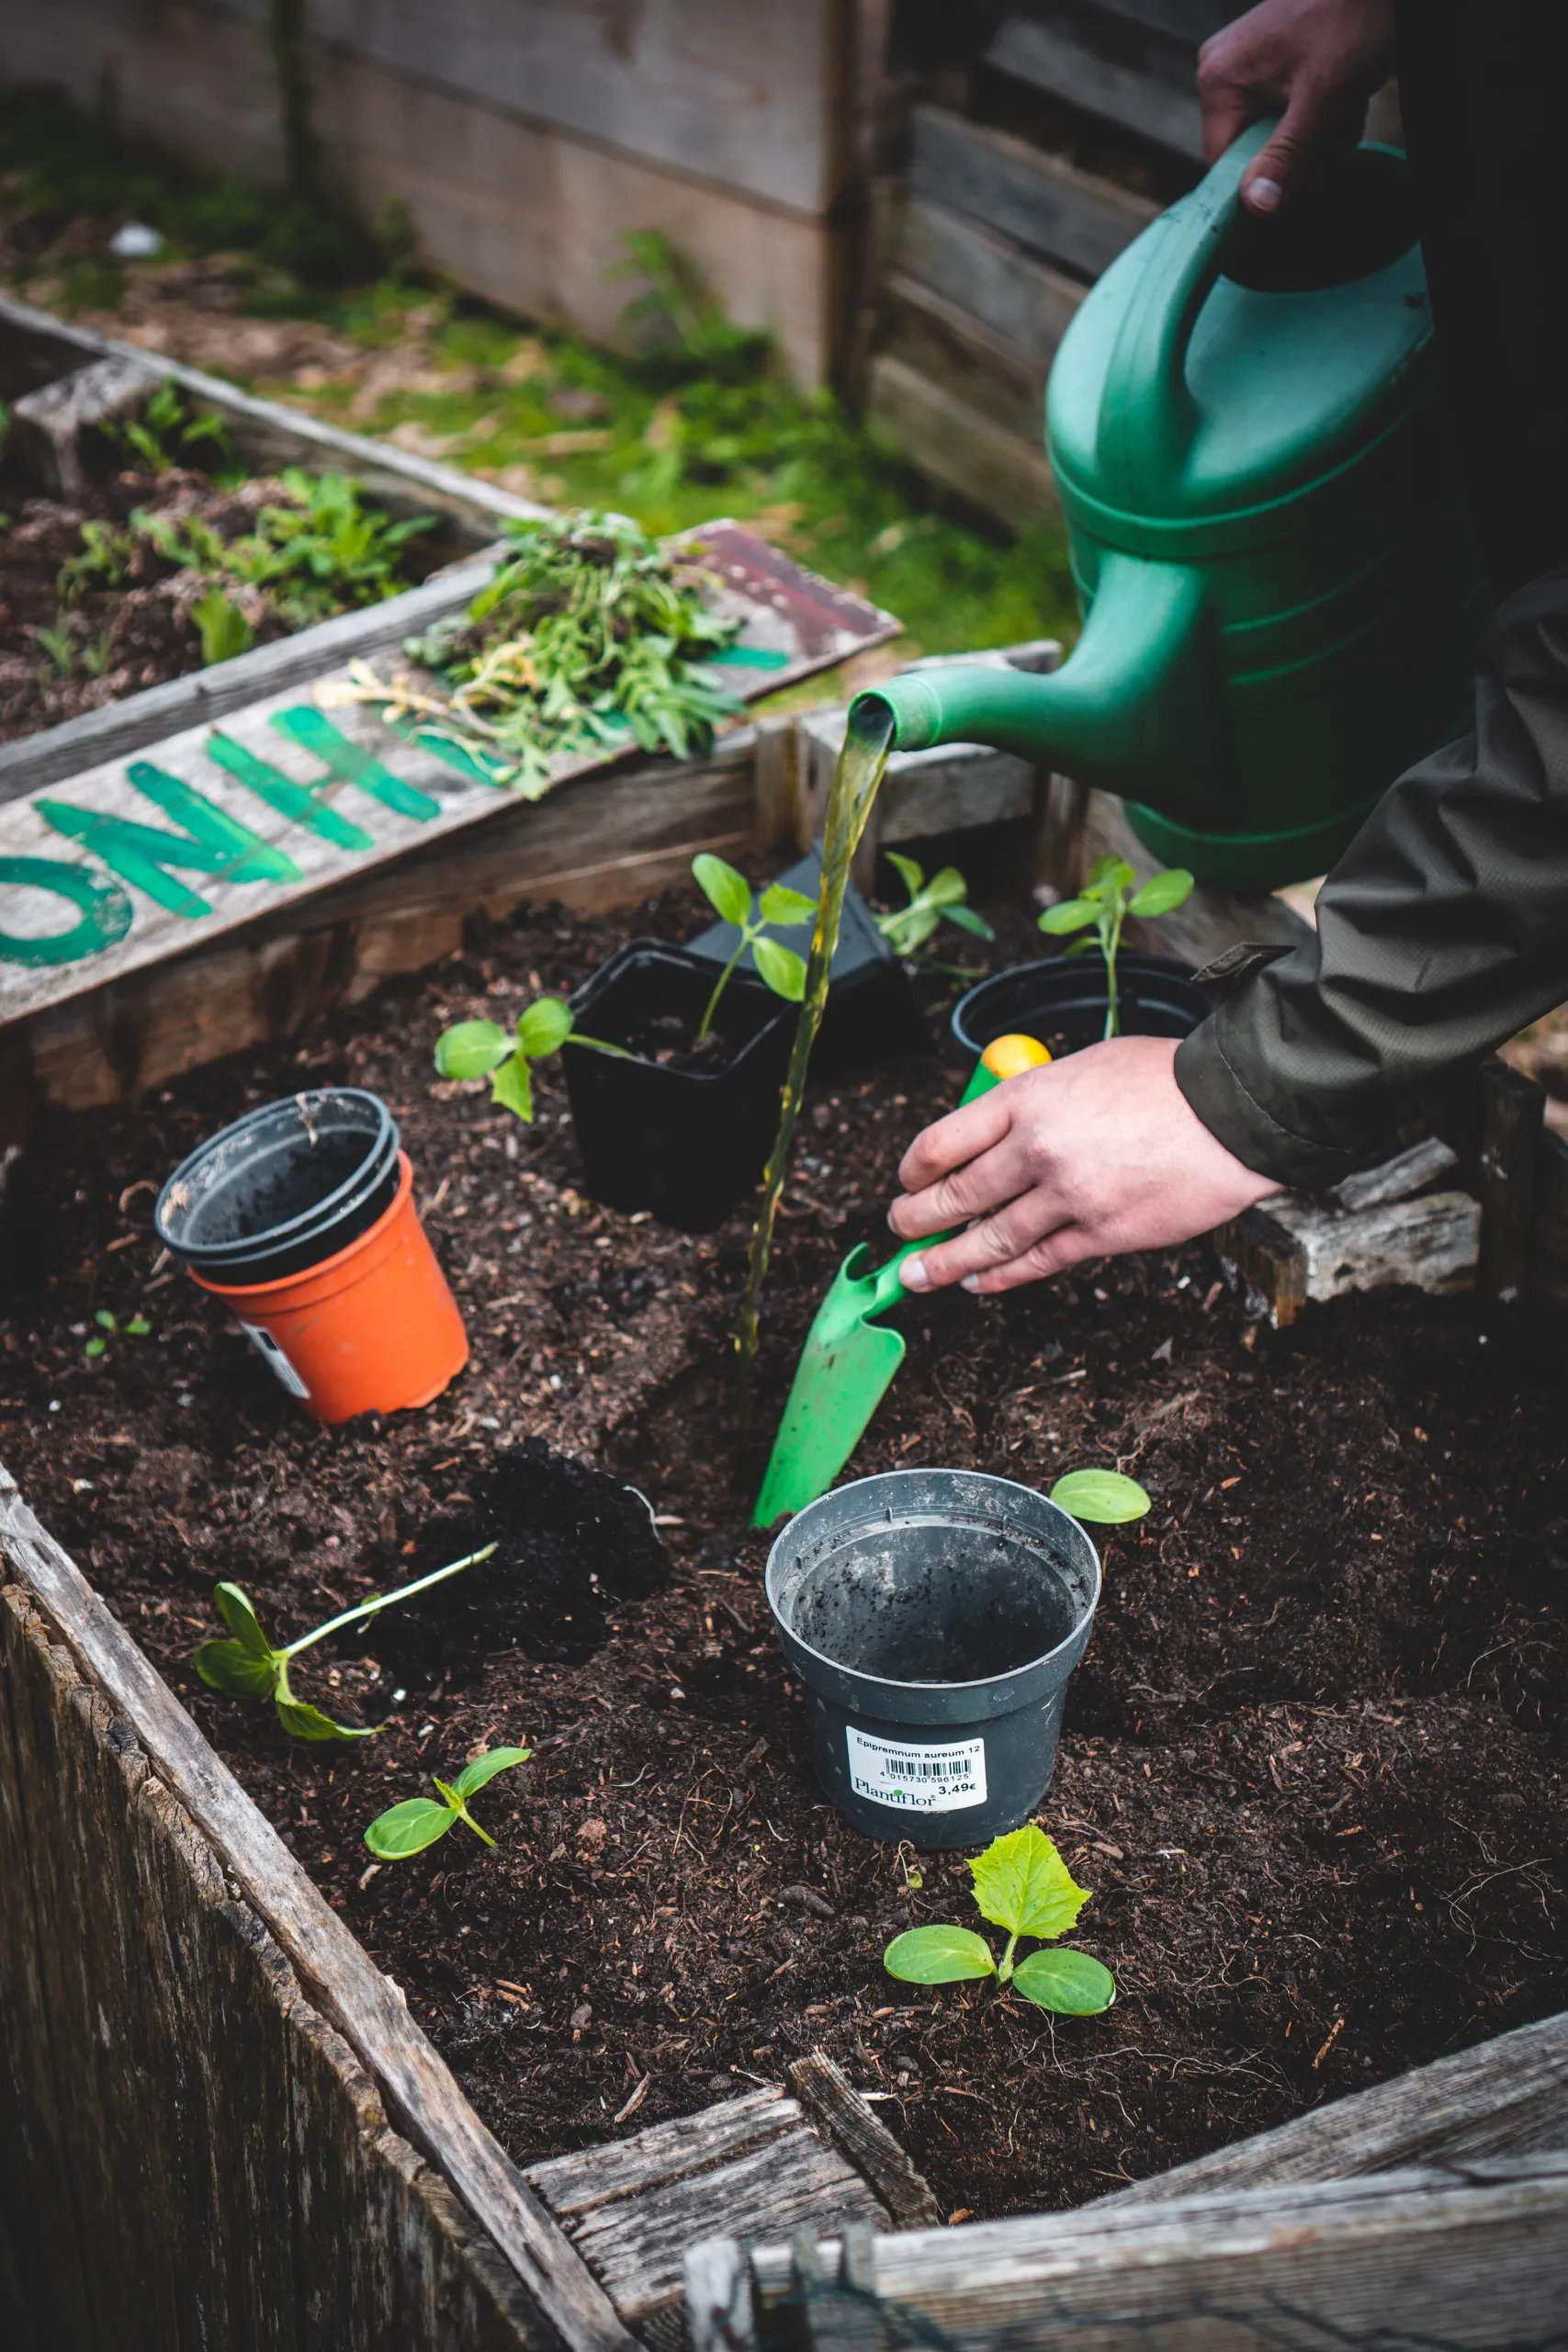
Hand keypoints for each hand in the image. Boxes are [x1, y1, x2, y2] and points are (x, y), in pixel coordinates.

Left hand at [889, 1035, 1277, 1294]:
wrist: (1233, 1112)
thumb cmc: (1165, 1081)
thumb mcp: (1083, 1067)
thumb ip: (1035, 1099)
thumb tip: (998, 1132)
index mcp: (1027, 1098)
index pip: (943, 1140)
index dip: (914, 1168)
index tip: (906, 1180)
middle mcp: (1037, 1149)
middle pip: (956, 1195)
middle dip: (915, 1219)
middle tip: (897, 1230)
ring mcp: (1068, 1197)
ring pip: (988, 1240)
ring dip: (944, 1263)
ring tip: (917, 1275)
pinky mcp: (1101, 1234)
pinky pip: (1037, 1263)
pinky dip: (1001, 1276)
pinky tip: (978, 1282)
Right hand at [1198, 0, 1396, 215]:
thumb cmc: (1350, 19)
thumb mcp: (1322, 95)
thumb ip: (1288, 153)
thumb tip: (1257, 206)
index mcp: (1219, 82)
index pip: (1225, 165)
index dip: (1264, 181)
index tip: (1305, 183)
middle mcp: (1223, 74)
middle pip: (1254, 151)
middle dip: (1302, 152)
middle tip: (1338, 127)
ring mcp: (1246, 67)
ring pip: (1276, 136)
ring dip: (1318, 136)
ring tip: (1346, 106)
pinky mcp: (1270, 64)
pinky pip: (1288, 113)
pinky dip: (1320, 116)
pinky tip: (1343, 98)